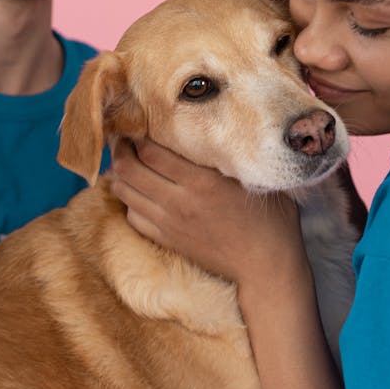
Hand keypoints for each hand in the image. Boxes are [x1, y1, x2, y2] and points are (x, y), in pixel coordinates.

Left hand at [108, 139, 306, 290]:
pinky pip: (133, 216)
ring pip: (124, 192)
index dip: (138, 134)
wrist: (265, 266)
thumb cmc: (269, 218)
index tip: (139, 122)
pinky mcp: (168, 240)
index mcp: (202, 181)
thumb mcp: (252, 178)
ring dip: (120, 174)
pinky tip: (139, 191)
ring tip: (127, 161)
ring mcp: (170, 223)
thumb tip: (212, 127)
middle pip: (128, 169)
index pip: (150, 151)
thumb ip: (228, 156)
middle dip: (121, 149)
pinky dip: (130, 200)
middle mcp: (179, 201)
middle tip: (123, 137)